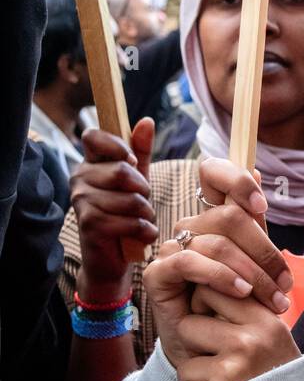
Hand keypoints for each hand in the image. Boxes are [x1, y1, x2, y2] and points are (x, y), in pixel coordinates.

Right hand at [71, 118, 157, 300]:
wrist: (112, 259)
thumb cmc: (125, 214)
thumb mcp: (136, 180)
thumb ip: (140, 151)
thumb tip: (146, 121)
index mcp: (89, 163)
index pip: (93, 136)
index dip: (116, 145)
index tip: (132, 161)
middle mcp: (79, 179)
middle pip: (121, 170)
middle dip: (143, 189)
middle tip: (143, 202)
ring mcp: (81, 202)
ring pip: (129, 198)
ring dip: (146, 213)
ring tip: (142, 221)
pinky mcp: (89, 224)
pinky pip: (129, 220)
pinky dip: (145, 230)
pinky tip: (143, 235)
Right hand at [143, 160, 292, 367]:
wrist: (213, 350)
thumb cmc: (237, 305)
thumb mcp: (254, 263)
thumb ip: (254, 223)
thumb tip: (259, 171)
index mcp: (211, 217)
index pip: (212, 174)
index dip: (236, 181)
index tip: (261, 206)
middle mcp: (189, 228)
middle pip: (227, 216)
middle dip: (264, 251)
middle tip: (285, 284)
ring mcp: (171, 249)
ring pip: (215, 242)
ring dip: (253, 272)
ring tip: (274, 300)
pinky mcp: (157, 274)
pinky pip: (189, 262)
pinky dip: (221, 276)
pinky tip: (241, 292)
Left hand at [174, 285, 300, 380]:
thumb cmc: (276, 379)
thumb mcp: (273, 336)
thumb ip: (245, 311)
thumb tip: (205, 285)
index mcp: (264, 322)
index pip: (210, 292)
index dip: (204, 308)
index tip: (214, 324)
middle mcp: (248, 343)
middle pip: (188, 326)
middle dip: (195, 346)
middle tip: (219, 362)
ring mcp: (230, 371)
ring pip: (184, 365)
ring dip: (198, 379)